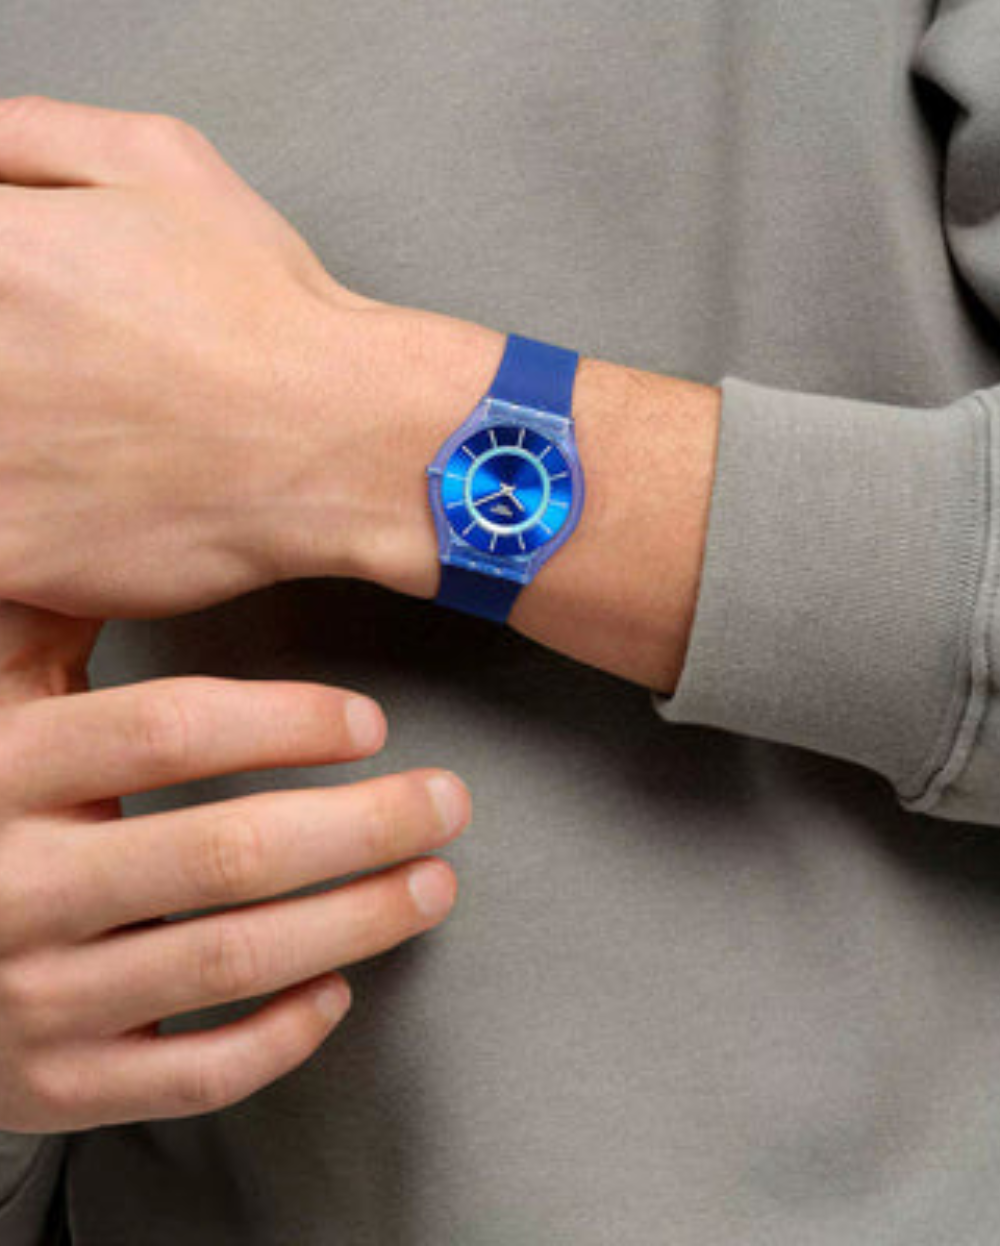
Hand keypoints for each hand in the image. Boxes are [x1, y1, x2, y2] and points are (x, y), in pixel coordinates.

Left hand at [0, 94, 500, 617]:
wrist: (334, 437)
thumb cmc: (261, 311)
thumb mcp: (159, 160)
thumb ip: (28, 136)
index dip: (3, 291)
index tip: (26, 314)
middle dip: (12, 361)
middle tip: (66, 374)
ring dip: (17, 431)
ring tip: (79, 429)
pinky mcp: (5, 548)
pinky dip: (26, 515)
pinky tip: (77, 493)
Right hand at [0, 601, 471, 1131]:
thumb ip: (56, 624)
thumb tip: (162, 528)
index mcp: (2, 768)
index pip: (164, 732)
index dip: (282, 723)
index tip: (371, 722)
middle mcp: (12, 885)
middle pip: (224, 854)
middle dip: (361, 827)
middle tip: (447, 802)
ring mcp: (30, 999)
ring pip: (227, 962)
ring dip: (353, 922)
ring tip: (432, 883)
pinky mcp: (52, 1086)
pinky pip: (188, 1079)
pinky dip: (278, 1039)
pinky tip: (336, 990)